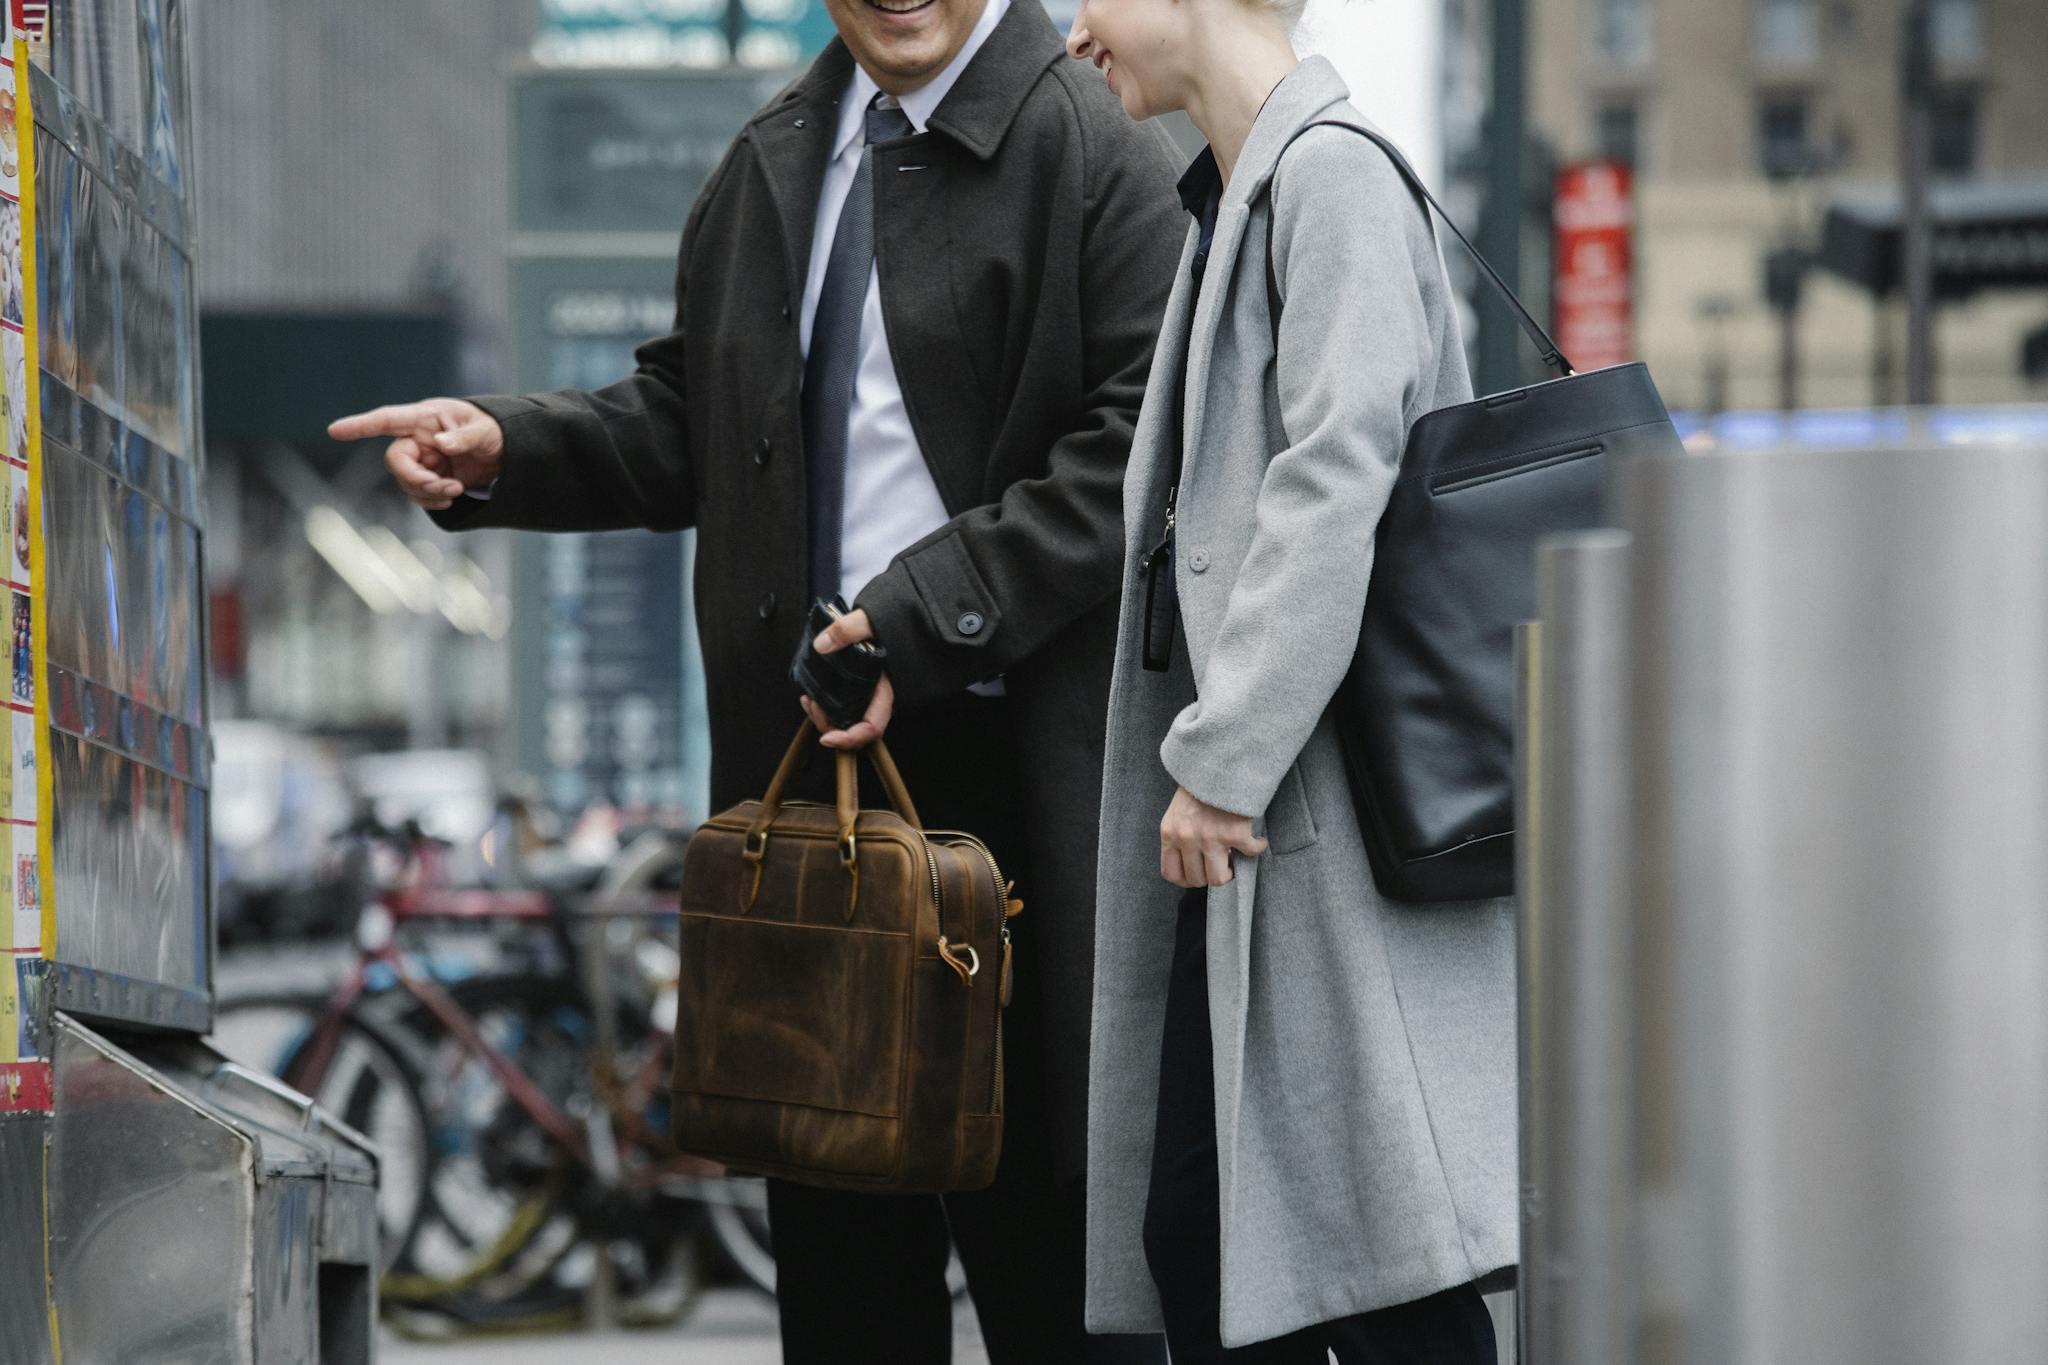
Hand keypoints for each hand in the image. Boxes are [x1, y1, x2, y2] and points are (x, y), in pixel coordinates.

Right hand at [328, 398, 505, 510]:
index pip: (387, 420)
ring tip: (457, 490)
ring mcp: (420, 458)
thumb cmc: (493, 430)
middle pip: (395, 461)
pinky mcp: (427, 476)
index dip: (360, 425)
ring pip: (406, 482)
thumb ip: (465, 437)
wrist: (503, 451)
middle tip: (449, 488)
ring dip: (429, 492)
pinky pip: (417, 493)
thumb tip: (442, 443)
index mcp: (425, 417)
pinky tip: (450, 498)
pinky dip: (431, 500)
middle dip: (417, 480)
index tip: (334, 431)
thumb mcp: (486, 431)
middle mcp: (417, 437)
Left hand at [799, 608, 895, 749]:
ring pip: (847, 720)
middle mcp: (879, 696)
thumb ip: (847, 629)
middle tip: (812, 705)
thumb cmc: (890, 616)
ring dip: (824, 718)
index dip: (850, 739)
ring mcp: (869, 694)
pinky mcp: (858, 687)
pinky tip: (811, 696)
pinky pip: (842, 708)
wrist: (896, 611)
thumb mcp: (869, 618)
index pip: (872, 727)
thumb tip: (821, 645)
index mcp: (886, 688)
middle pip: (856, 730)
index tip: (826, 739)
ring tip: (808, 700)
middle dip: (830, 726)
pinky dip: (825, 707)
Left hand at [1160, 786, 1267, 887]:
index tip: (1200, 874)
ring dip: (1231, 870)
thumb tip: (1193, 862)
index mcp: (1170, 833)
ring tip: (1236, 856)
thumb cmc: (1200, 784)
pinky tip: (1257, 840)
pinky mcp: (1235, 833)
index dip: (1187, 879)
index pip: (1172, 873)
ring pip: (1220, 877)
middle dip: (1211, 874)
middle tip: (1223, 863)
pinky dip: (1257, 848)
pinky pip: (1251, 854)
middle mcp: (1187, 839)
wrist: (1220, 760)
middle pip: (1197, 879)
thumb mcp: (1178, 811)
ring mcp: (1210, 838)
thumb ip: (1181, 835)